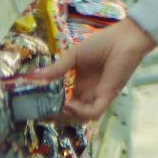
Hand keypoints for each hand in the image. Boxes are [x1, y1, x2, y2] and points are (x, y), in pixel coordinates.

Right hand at [27, 18, 156, 123]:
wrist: (123, 38)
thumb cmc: (101, 44)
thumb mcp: (73, 56)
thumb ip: (56, 69)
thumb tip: (33, 77)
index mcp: (80, 85)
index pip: (64, 102)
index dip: (52, 106)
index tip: (37, 106)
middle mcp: (88, 94)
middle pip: (71, 114)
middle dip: (57, 116)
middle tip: (43, 113)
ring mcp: (97, 97)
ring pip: (82, 118)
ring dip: (68, 117)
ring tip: (57, 110)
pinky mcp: (107, 97)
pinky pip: (94, 113)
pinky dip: (81, 113)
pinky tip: (71, 105)